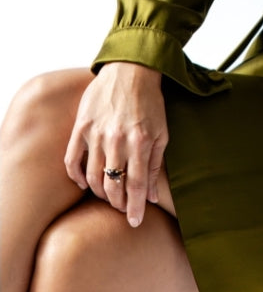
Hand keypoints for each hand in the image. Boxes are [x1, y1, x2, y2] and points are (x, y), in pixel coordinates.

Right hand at [64, 61, 167, 227]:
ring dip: (100, 193)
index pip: (137, 185)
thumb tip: (150, 196)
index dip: (135, 207)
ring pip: (93, 178)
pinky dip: (76, 177)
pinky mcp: (81, 127)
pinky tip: (84, 183)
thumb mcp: (161, 132)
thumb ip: (155, 164)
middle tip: (122, 208)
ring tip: (108, 196)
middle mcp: (117, 140)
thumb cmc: (150, 101)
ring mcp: (96, 134)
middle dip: (118, 203)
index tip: (134, 222)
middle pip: (113, 186)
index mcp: (140, 141)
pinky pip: (72, 161)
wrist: (131, 69)